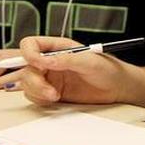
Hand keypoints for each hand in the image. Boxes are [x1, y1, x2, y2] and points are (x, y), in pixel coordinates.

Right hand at [12, 36, 135, 105]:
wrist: (118, 89)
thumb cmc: (108, 69)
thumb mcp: (89, 61)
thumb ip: (67, 60)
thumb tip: (46, 61)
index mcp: (57, 47)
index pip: (31, 44)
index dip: (28, 53)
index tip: (37, 64)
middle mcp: (50, 62)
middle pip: (25, 67)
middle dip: (34, 80)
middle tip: (49, 91)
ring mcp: (50, 78)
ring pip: (27, 83)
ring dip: (37, 91)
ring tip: (55, 96)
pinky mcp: (52, 92)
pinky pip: (34, 96)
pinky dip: (40, 99)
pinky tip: (55, 100)